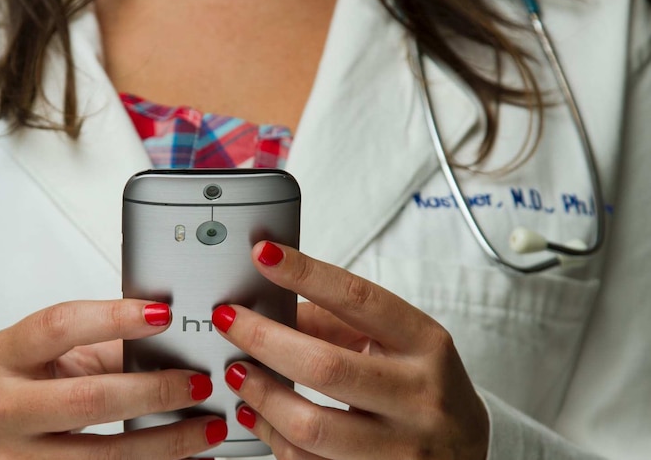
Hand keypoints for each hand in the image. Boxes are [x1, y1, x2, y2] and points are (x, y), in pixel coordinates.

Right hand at [0, 299, 226, 458]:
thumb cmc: (27, 390)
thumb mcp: (55, 358)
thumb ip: (107, 347)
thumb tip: (172, 343)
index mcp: (4, 357)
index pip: (59, 327)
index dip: (114, 318)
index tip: (162, 316)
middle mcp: (0, 408)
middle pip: (88, 398)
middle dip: (155, 391)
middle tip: (198, 383)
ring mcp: (14, 457)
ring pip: (103, 455)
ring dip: (166, 441)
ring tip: (206, 427)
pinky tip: (180, 453)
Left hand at [211, 242, 488, 459]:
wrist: (466, 450)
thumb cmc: (421, 384)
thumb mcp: (396, 343)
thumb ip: (336, 322)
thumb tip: (269, 306)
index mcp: (425, 344)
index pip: (360, 300)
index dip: (307, 274)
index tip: (264, 255)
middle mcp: (420, 396)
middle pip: (326, 367)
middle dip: (264, 340)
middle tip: (228, 321)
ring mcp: (401, 447)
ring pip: (311, 426)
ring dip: (261, 396)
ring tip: (236, 373)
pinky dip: (271, 436)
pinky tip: (256, 414)